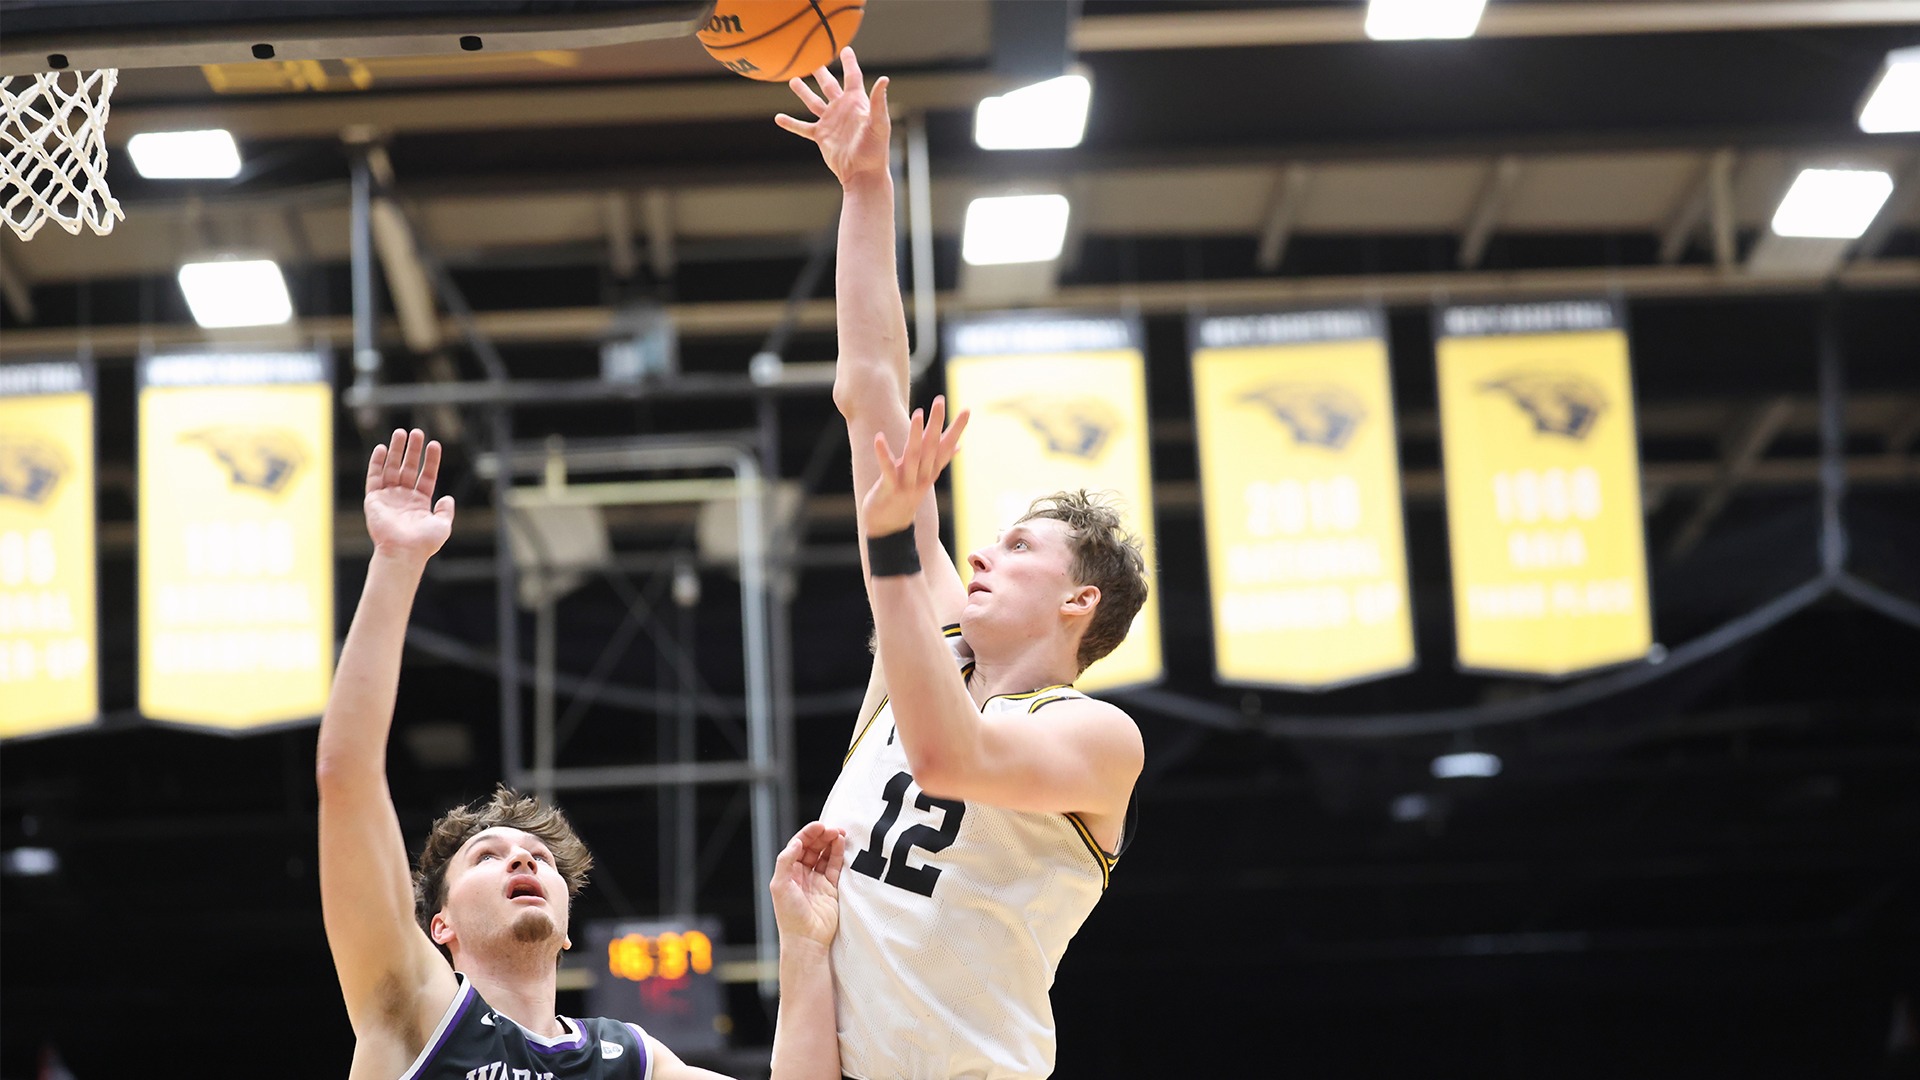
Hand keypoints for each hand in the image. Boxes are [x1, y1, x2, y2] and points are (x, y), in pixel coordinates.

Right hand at [364, 428, 454, 562]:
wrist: (404, 552)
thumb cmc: (424, 543)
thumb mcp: (442, 526)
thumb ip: (446, 511)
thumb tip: (448, 498)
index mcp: (420, 503)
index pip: (426, 476)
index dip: (430, 461)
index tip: (434, 444)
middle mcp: (403, 498)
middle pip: (408, 468)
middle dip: (412, 450)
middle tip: (416, 432)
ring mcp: (388, 498)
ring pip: (391, 469)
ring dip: (395, 451)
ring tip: (400, 432)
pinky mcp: (374, 500)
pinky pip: (374, 478)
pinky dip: (377, 463)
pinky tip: (382, 448)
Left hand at [770, 822, 844, 948]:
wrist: (806, 939)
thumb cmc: (789, 916)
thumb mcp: (780, 885)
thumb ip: (786, 861)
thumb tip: (796, 842)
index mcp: (788, 872)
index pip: (798, 846)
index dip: (808, 834)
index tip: (819, 826)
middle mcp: (802, 874)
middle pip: (813, 848)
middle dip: (822, 836)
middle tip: (831, 828)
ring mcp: (817, 881)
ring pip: (825, 855)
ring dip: (831, 843)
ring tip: (839, 833)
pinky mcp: (831, 888)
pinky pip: (835, 866)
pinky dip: (838, 854)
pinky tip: (841, 844)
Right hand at [774, 46, 890, 185]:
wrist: (862, 173)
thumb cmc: (875, 150)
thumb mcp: (879, 123)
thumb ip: (878, 102)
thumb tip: (884, 79)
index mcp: (856, 103)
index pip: (852, 77)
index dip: (849, 63)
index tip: (845, 49)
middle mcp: (842, 109)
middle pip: (829, 85)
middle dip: (821, 71)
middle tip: (812, 57)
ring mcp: (830, 122)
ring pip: (814, 102)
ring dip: (804, 92)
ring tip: (793, 79)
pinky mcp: (821, 136)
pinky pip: (803, 127)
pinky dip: (791, 123)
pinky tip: (778, 118)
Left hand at [864, 395, 967, 536]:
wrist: (889, 527)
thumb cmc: (906, 498)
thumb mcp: (925, 477)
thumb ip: (941, 459)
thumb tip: (958, 445)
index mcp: (931, 471)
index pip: (947, 446)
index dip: (957, 428)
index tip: (967, 409)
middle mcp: (922, 476)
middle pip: (932, 447)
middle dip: (936, 423)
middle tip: (940, 400)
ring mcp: (907, 483)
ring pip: (914, 456)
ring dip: (916, 435)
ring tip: (918, 413)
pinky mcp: (890, 488)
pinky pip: (888, 470)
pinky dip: (884, 454)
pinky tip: (879, 437)